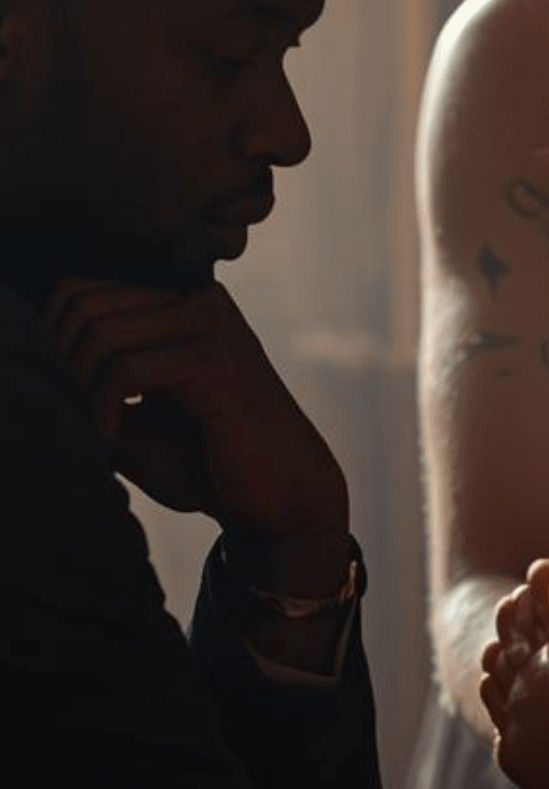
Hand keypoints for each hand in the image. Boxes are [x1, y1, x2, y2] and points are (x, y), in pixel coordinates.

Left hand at [46, 277, 347, 589]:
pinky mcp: (215, 362)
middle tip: (66, 415)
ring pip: (99, 331)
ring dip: (76, 388)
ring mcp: (211, 326)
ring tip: (89, 432)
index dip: (50, 337)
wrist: (281, 501)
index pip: (81, 287)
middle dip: (58, 362)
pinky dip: (100, 408)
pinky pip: (125, 369)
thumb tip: (26, 358)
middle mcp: (200, 300)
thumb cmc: (209, 462)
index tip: (57, 394)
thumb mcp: (138, 417)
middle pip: (81, 302)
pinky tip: (106, 440)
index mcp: (184, 303)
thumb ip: (95, 384)